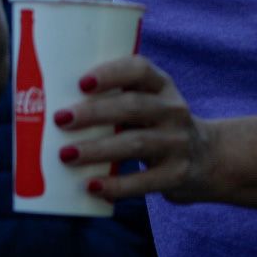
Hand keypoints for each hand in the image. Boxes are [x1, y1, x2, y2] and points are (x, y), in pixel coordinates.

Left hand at [55, 55, 219, 203]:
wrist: (208, 158)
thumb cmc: (157, 125)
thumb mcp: (148, 103)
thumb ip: (115, 100)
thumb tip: (47, 106)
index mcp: (162, 84)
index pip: (140, 69)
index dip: (111, 73)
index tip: (81, 82)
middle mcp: (173, 109)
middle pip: (132, 106)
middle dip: (94, 113)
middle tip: (61, 120)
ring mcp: (177, 142)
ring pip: (135, 143)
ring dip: (97, 149)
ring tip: (66, 155)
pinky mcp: (177, 174)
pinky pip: (144, 181)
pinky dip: (116, 185)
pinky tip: (92, 187)